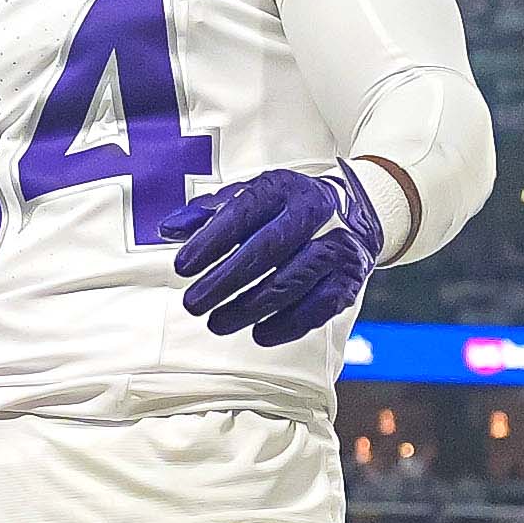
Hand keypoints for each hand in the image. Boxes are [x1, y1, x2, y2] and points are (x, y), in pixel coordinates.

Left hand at [172, 164, 381, 345]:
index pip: (242, 213)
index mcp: (282, 188)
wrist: (355, 211)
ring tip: (217, 323)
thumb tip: (168, 229)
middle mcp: (314, 213)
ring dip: (250, 308)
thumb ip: (205, 214)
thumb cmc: (285, 209)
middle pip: (267, 250)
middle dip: (225, 281)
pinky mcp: (349, 278)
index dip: (210, 242)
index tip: (182, 267)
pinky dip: (287, 325)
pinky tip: (259, 333)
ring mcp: (336, 246)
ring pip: (291, 282)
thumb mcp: (247, 199)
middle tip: (193, 304)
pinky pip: (318, 307)